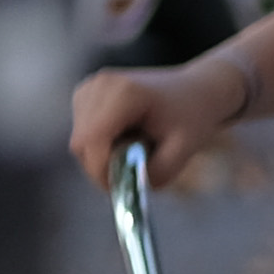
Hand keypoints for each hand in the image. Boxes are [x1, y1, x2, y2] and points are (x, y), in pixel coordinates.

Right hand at [66, 49, 252, 192]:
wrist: (193, 90)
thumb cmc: (191, 117)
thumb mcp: (184, 150)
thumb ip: (157, 172)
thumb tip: (127, 188)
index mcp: (125, 92)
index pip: (93, 138)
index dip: (101, 169)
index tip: (122, 187)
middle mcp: (101, 85)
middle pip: (81, 143)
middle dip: (102, 168)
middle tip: (130, 178)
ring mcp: (90, 88)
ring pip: (79, 142)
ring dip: (102, 157)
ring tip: (136, 151)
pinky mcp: (85, 96)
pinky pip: (82, 136)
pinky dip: (100, 147)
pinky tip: (126, 139)